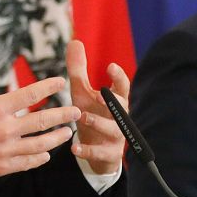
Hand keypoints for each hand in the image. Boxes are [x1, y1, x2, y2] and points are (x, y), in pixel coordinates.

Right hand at [0, 49, 79, 185]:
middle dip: (63, 115)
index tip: (60, 82)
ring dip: (56, 138)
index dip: (48, 86)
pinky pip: (27, 162)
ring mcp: (5, 150)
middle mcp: (4, 129)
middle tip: (77, 111)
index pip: (30, 94)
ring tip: (67, 133)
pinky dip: (39, 158)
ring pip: (39, 144)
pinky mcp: (1, 167)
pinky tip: (46, 154)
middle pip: (42, 121)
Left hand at [65, 39, 129, 171]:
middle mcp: (119, 119)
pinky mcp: (108, 155)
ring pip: (114, 130)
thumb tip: (75, 41)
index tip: (110, 66)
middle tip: (100, 94)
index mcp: (115, 102)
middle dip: (113, 102)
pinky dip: (88, 151)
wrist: (95, 151)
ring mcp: (116, 138)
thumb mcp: (82, 93)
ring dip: (99, 123)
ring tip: (82, 117)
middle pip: (122, 109)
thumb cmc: (91, 115)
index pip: (122, 88)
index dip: (118, 77)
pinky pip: (100, 153)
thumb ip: (79, 70)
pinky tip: (74, 148)